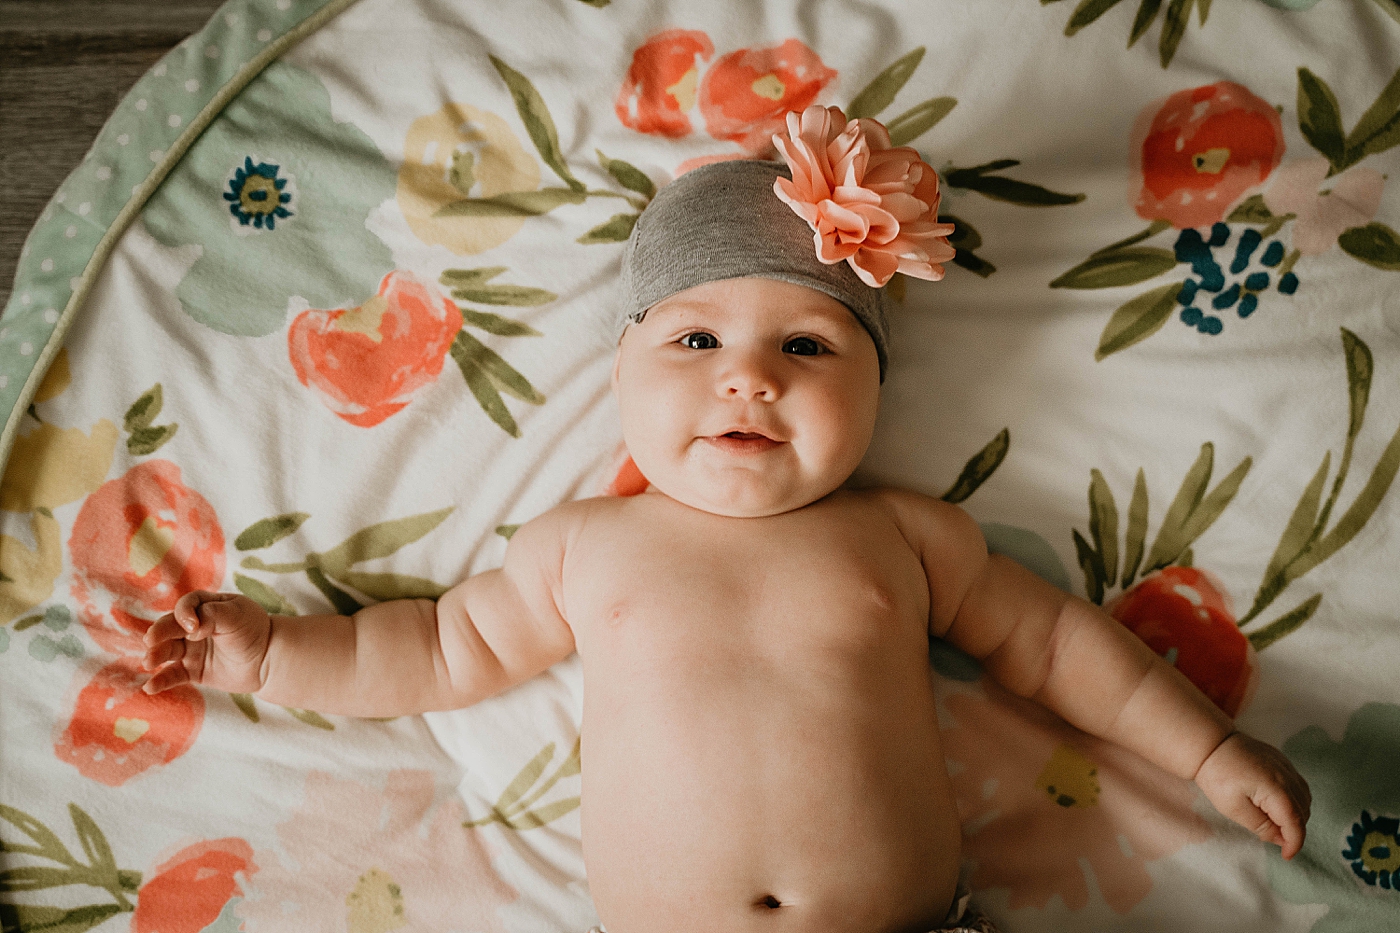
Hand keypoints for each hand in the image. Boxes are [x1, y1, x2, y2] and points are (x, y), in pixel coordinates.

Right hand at [141, 591, 271, 694]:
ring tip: (149, 662)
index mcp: (206, 606)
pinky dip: (161, 681)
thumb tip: (190, 630)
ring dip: (155, 655)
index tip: (193, 628)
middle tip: (151, 640)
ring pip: (167, 651)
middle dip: (159, 633)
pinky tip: (150, 687)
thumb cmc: (254, 631)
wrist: (269, 660)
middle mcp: (194, 627)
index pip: (186, 606)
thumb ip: (211, 616)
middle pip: (170, 627)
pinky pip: (173, 675)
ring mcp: (192, 649)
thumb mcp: (236, 615)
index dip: (184, 614)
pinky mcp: (193, 671)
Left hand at [1195, 731, 1311, 858]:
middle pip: (1303, 812)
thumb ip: (1260, 826)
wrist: (1210, 744)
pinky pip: (1298, 785)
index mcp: (1276, 790)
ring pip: (1304, 799)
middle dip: (1294, 831)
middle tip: (1277, 841)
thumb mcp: (1234, 808)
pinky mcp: (1281, 761)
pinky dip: (1295, 800)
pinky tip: (1278, 806)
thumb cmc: (1217, 776)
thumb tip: (1279, 839)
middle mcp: (1287, 777)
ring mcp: (1286, 767)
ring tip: (1277, 825)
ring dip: (1297, 816)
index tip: (1286, 856)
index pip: (1295, 823)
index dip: (1294, 843)